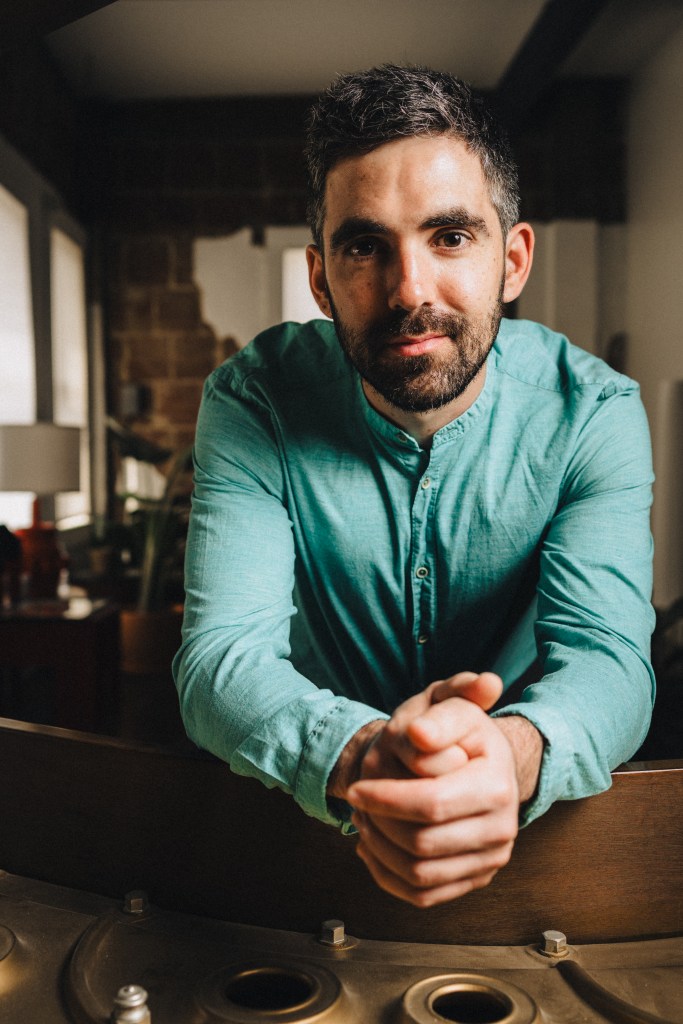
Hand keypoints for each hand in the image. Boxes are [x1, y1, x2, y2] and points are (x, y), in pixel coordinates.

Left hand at [343, 673, 539, 906]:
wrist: (485, 760)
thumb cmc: (460, 730)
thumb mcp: (452, 704)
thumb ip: (440, 712)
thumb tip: (419, 735)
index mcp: (497, 786)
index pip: (432, 803)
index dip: (385, 798)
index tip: (355, 788)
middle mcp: (501, 830)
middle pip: (422, 843)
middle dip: (378, 824)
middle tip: (355, 803)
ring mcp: (490, 860)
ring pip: (419, 875)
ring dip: (379, 850)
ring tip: (362, 820)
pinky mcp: (474, 879)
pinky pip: (424, 895)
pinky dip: (388, 875)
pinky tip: (372, 845)